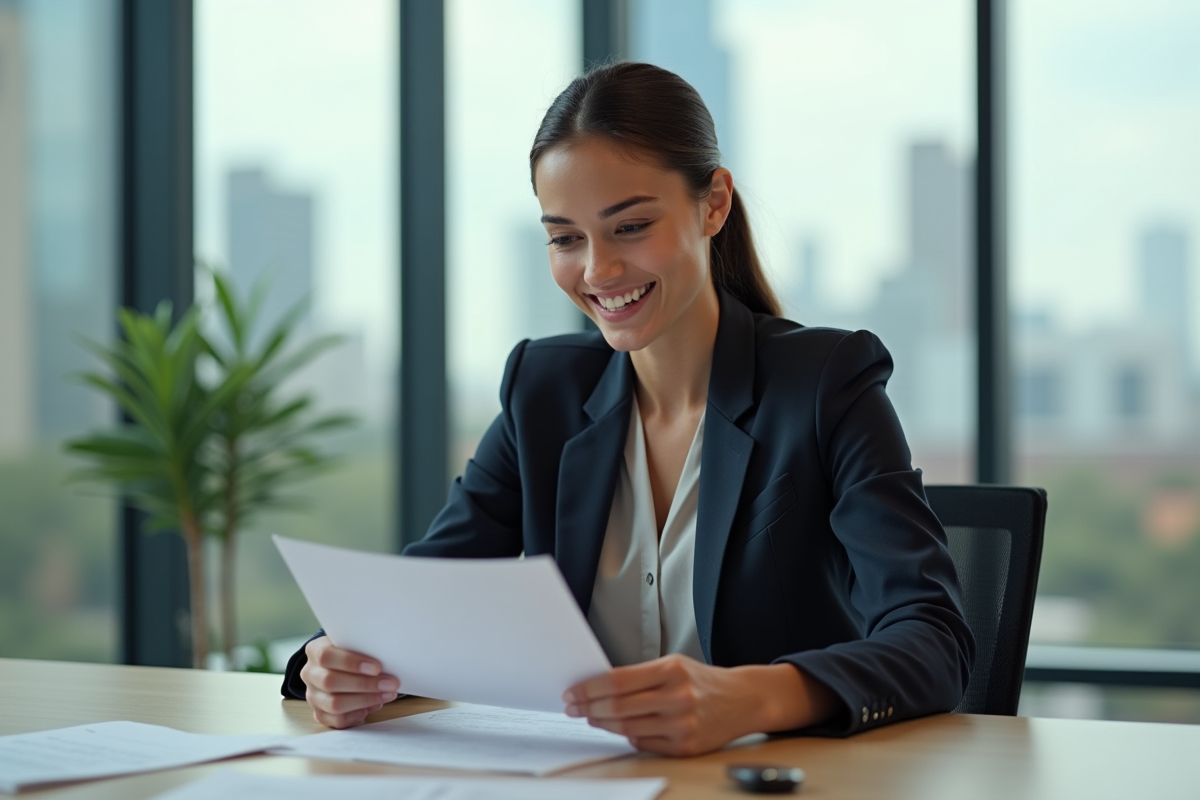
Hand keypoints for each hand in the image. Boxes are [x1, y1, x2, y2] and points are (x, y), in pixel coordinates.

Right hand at [300, 636, 399, 728]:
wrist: (338, 666)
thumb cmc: (351, 653)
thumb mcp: (354, 644)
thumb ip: (364, 649)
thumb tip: (388, 662)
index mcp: (314, 651)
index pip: (326, 656)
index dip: (351, 662)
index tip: (377, 667)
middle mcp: (310, 674)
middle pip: (330, 682)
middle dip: (364, 684)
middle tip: (389, 684)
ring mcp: (313, 696)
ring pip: (334, 704)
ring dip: (365, 700)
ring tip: (386, 695)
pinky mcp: (319, 714)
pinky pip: (337, 720)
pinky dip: (357, 715)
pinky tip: (372, 706)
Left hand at [563, 655, 835, 756]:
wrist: (743, 700)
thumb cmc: (703, 681)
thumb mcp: (674, 665)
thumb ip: (640, 676)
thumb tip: (598, 687)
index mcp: (671, 670)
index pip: (617, 681)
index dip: (589, 688)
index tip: (572, 692)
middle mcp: (677, 697)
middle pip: (618, 707)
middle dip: (589, 708)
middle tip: (573, 708)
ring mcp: (682, 724)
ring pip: (628, 728)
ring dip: (603, 724)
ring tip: (591, 717)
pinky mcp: (686, 746)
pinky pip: (644, 744)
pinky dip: (628, 736)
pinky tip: (620, 728)